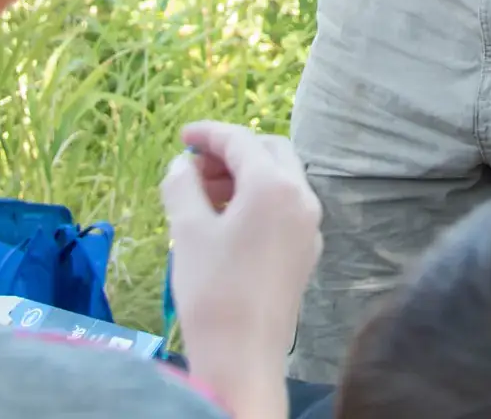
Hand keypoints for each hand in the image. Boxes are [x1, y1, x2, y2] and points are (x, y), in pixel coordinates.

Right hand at [161, 122, 321, 418]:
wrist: (243, 357)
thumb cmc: (212, 289)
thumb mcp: (187, 230)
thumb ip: (182, 184)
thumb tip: (181, 164)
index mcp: (274, 186)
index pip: (242, 140)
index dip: (209, 133)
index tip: (182, 137)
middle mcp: (302, 199)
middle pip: (270, 152)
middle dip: (232, 151)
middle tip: (194, 166)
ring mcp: (309, 228)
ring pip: (280, 180)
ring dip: (244, 176)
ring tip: (203, 194)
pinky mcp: (306, 253)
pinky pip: (284, 208)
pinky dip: (257, 200)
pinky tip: (226, 220)